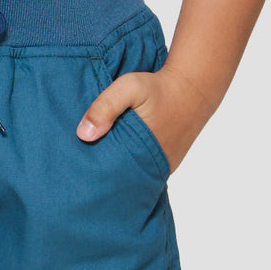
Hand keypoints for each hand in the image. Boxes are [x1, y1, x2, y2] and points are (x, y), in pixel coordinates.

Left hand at [76, 66, 212, 175]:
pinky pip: (143, 171)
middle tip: (80, 176)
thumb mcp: (130, 88)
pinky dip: (130, 166)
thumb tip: (83, 134)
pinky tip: (116, 158)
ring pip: (132, 177)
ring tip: (94, 167)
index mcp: (142, 157)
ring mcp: (161, 169)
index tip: (76, 177)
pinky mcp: (165, 164)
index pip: (112, 180)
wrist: (194, 87)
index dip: (95, 179)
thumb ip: (106, 106)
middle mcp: (154, 169)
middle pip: (121, 182)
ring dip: (116, 172)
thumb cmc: (160, 87)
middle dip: (103, 179)